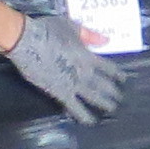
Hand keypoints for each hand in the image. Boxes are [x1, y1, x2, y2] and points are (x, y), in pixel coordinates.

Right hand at [5, 12, 126, 125]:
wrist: (26, 42)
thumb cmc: (47, 30)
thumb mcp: (71, 27)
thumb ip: (89, 35)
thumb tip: (106, 41)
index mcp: (88, 56)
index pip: (108, 68)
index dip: (117, 74)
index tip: (123, 79)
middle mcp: (84, 72)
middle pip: (103, 85)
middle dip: (113, 92)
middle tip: (120, 98)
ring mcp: (73, 84)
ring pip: (93, 97)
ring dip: (104, 103)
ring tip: (112, 109)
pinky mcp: (60, 92)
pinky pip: (74, 107)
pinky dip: (83, 115)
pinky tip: (90, 121)